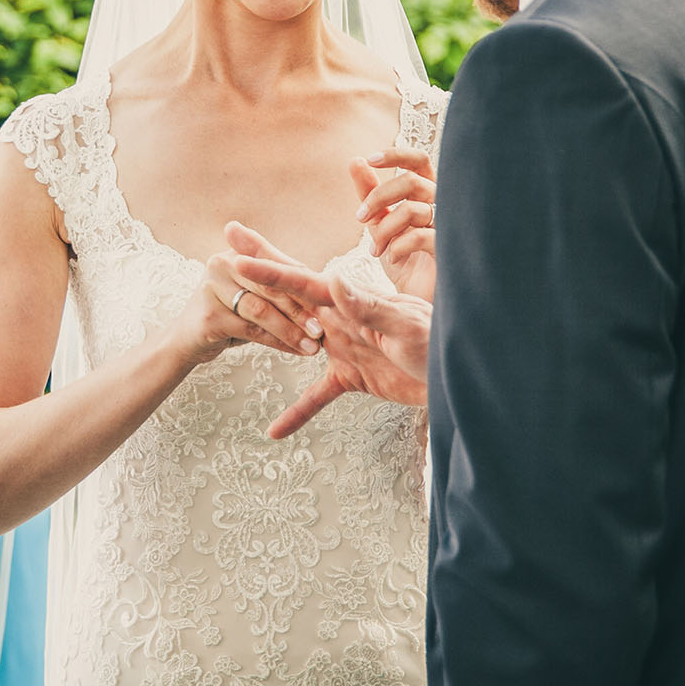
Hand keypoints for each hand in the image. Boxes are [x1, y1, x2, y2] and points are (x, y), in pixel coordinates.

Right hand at [162, 249, 321, 368]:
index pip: (276, 269)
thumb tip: (327, 285)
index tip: (328, 304)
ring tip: (312, 346)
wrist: (186, 341)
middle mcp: (221, 263)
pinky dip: (276, 342)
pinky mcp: (209, 316)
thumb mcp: (252, 295)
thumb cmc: (228, 315)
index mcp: (236, 253)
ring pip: (262, 311)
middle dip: (300, 311)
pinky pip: (251, 330)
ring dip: (290, 330)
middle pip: (270, 287)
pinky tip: (293, 351)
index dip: (303, 287)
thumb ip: (279, 286)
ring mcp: (211, 288)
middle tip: (322, 330)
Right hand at [227, 222, 432, 436]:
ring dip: (268, 332)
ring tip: (234, 322)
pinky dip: (297, 412)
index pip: (301, 282)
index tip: (237, 255)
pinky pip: (317, 397)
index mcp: (349, 303)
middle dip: (258, 277)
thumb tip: (333, 280)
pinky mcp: (352, 378)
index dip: (267, 269)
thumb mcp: (405, 324)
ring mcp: (342, 348)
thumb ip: (370, 305)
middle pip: (288, 298)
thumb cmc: (440, 341)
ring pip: (294, 340)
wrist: (459, 373)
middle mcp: (339, 320)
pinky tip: (275, 431)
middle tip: (224, 257)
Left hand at [352, 148, 437, 302]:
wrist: (415, 299)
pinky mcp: (450, 250)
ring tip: (376, 250)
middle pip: (412, 181)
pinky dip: (398, 246)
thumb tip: (355, 161)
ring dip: (385, 228)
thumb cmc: (403, 257)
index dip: (396, 154)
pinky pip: (421, 235)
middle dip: (378, 197)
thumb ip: (369, 192)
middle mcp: (441, 205)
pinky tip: (392, 258)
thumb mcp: (380, 222)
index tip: (370, 159)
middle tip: (360, 218)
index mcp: (426, 194)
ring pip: (413, 209)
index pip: (419, 160)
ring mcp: (449, 227)